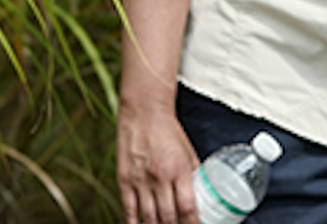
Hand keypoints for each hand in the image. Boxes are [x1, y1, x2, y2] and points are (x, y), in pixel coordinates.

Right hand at [117, 102, 200, 223]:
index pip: (188, 207)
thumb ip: (193, 173)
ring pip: (149, 217)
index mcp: (180, 170)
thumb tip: (201, 192)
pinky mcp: (125, 179)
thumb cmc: (168, 131)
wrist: (144, 113)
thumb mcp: (188, 151)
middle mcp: (160, 177)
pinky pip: (129, 208)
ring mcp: (140, 180)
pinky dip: (134, 222)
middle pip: (168, 217)